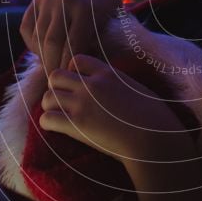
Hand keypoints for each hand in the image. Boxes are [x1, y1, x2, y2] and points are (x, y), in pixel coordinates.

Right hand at [20, 0, 119, 75]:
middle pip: (51, 42)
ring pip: (38, 36)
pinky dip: (33, 44)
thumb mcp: (109, 29)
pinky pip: (27, 28)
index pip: (72, 45)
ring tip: (50, 68)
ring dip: (42, 56)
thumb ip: (97, 48)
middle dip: (52, 64)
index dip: (68, 65)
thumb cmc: (105, 18)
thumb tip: (78, 75)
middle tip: (55, 80)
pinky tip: (43, 52)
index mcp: (86, 8)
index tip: (69, 78)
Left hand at [39, 54, 184, 158]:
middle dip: (56, 88)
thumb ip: (119, 84)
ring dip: (50, 107)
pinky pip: (46, 119)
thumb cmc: (155, 118)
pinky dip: (48, 124)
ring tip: (59, 116)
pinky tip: (58, 129)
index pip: (78, 60)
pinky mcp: (76, 125)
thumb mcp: (138, 89)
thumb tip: (115, 88)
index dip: (73, 72)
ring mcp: (82, 104)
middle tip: (64, 102)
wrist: (154, 139)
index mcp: (109, 73)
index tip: (77, 84)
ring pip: (47, 97)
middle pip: (56, 76)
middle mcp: (92, 85)